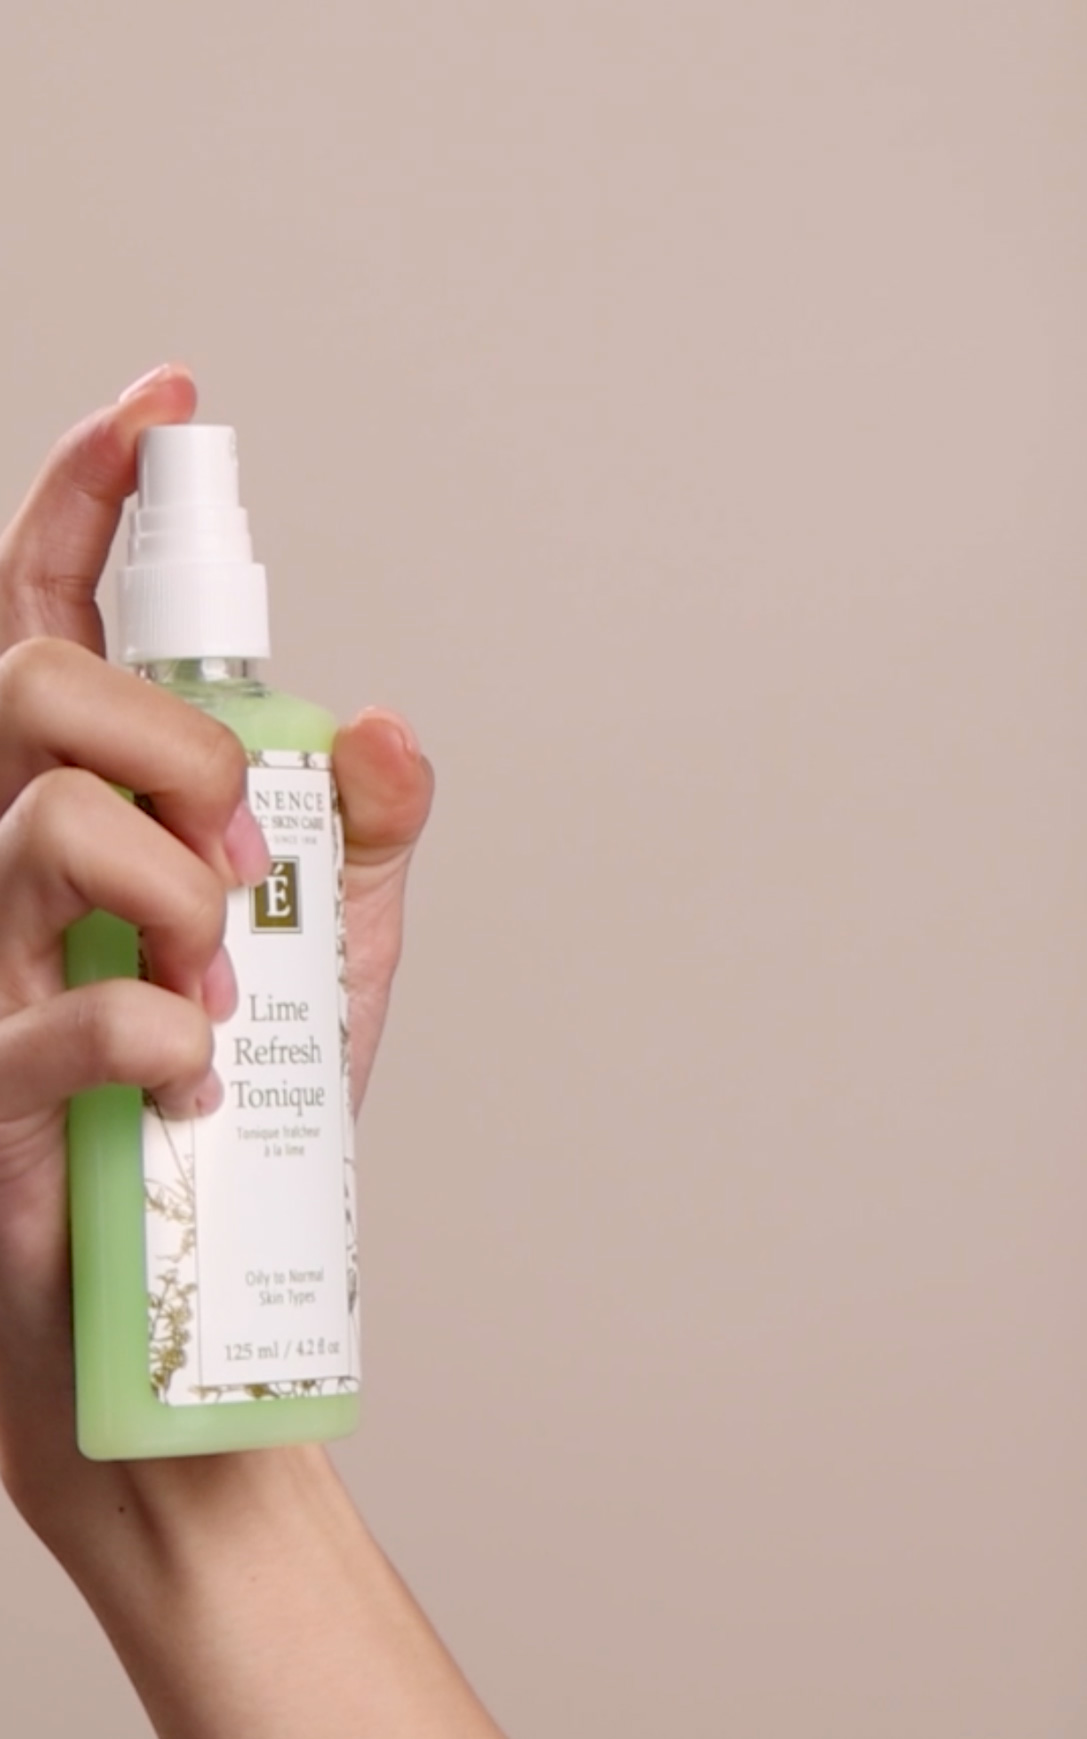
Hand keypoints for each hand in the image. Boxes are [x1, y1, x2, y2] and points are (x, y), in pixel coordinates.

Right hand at [0, 367, 436, 1534]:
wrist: (187, 1339)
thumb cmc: (247, 1140)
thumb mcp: (339, 967)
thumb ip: (367, 835)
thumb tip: (398, 724)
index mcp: (88, 821)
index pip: (53, 621)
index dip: (86, 499)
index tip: (169, 399)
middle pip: (37, 695)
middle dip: (174, 741)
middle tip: (250, 845)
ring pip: (42, 828)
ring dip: (182, 895)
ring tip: (225, 996)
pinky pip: (62, 1014)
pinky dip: (161, 1038)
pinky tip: (195, 1083)